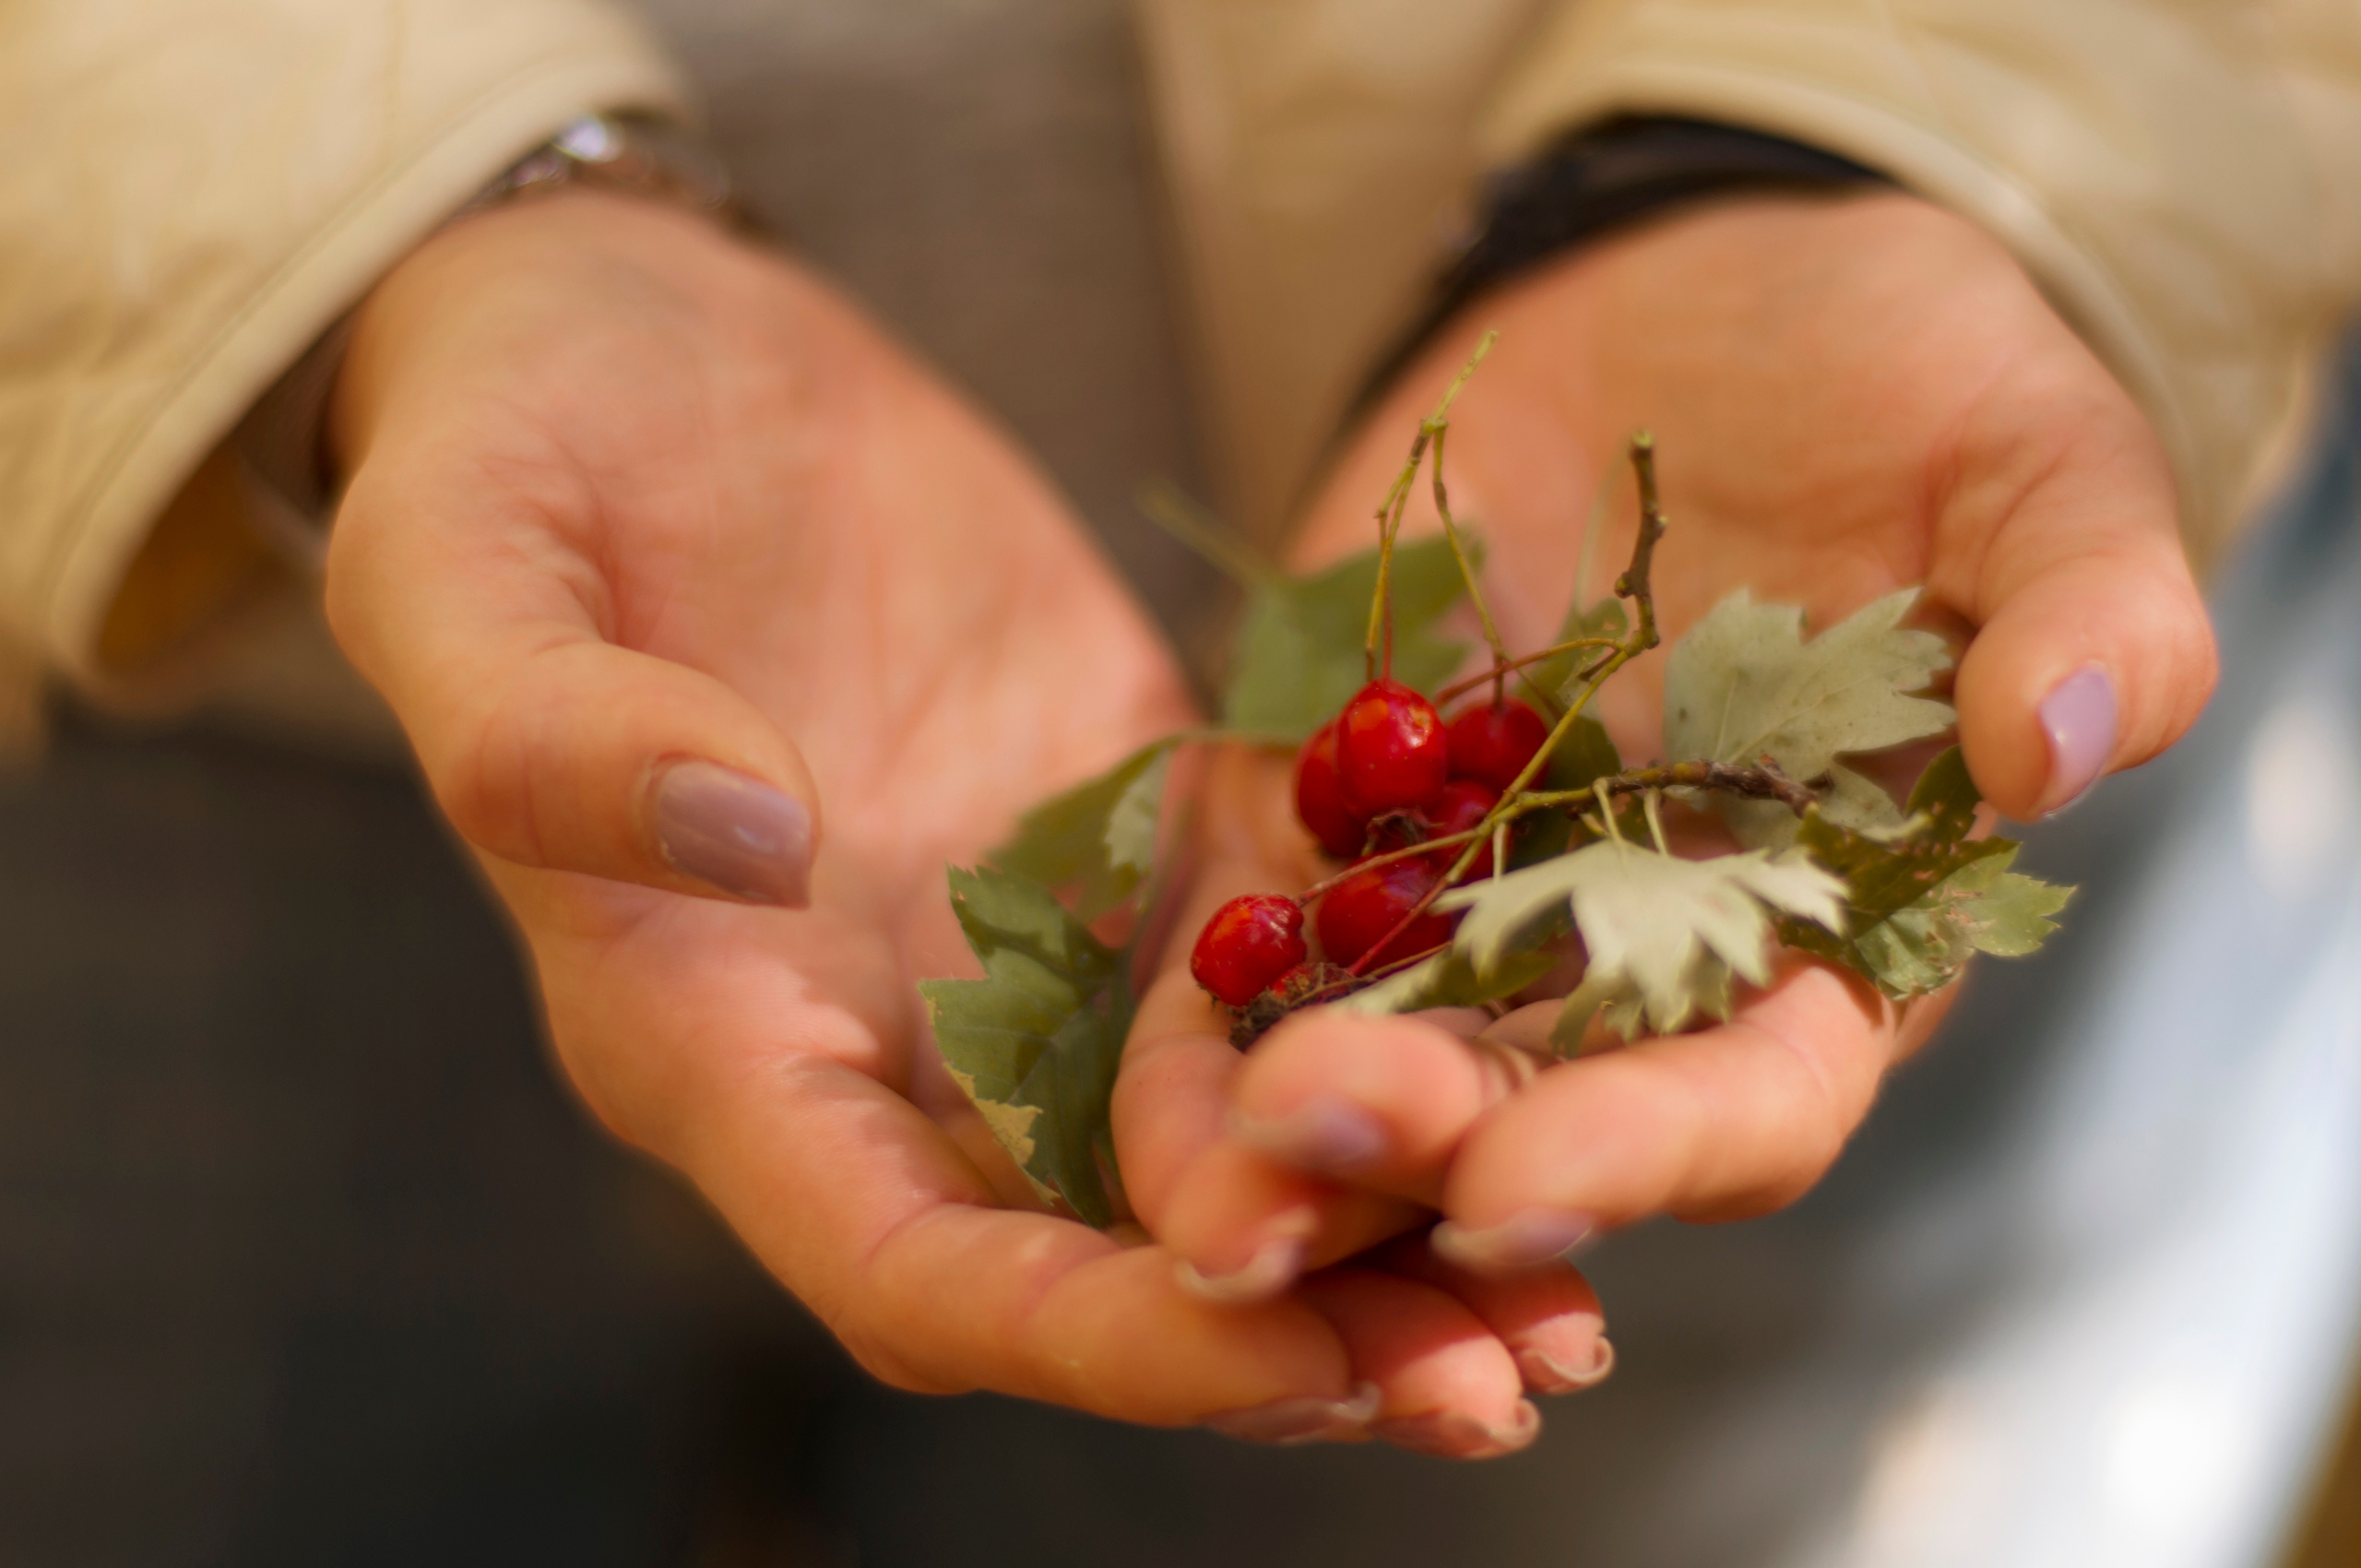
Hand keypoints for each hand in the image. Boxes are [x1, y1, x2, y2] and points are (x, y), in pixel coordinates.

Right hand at [322, 190, 1599, 1448]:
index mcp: (716, 1030)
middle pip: (1100, 1247)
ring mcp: (1027, 923)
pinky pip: (1289, 944)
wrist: (644, 338)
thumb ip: (546, 730)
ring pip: (1222, 1131)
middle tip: (1494, 1378)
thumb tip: (742, 839)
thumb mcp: (461, 559)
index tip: (1265, 1346)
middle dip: (1291, 1329)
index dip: (1079, 1332)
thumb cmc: (508, 445)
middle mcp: (889, 1024)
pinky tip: (1554, 1054)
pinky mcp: (1135, 809)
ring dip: (1390, 1220)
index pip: (900, 1259)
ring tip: (1565, 1299)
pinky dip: (1412, 1017)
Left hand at [1118, 192, 2213, 1309]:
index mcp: (1820, 929)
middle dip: (1419, 1145)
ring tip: (1194, 1129)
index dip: (1647, 1148)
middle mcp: (1633, 947)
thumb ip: (2083, 602)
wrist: (1701, 289)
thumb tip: (2068, 742)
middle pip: (1529, 1101)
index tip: (1523, 1184)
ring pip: (1372, 1031)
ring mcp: (1470, 878)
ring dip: (1279, 1099)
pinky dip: (1195, 961)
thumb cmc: (1908, 383)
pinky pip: (1253, 892)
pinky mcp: (1340, 789)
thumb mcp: (2031, 461)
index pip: (1749, 1093)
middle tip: (1299, 1146)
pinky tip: (1117, 1009)